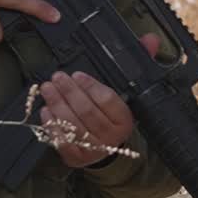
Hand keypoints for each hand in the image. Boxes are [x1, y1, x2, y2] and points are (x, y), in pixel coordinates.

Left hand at [40, 34, 160, 168]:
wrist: (106, 147)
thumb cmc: (112, 114)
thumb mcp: (125, 90)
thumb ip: (137, 63)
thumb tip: (150, 39)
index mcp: (125, 120)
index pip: (108, 101)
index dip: (91, 86)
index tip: (78, 75)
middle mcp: (111, 138)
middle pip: (87, 112)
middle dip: (69, 92)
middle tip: (58, 77)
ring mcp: (93, 150)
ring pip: (72, 125)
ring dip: (57, 104)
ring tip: (47, 88)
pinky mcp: (76, 158)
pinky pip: (61, 140)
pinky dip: (51, 124)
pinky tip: (46, 110)